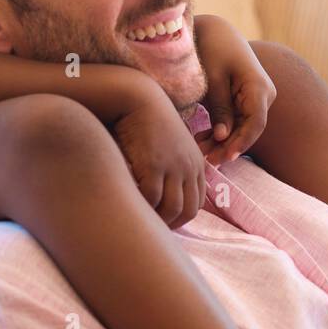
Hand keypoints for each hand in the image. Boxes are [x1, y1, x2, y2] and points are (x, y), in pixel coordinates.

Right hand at [110, 75, 209, 228]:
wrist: (137, 99)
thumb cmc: (148, 122)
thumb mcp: (170, 144)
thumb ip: (173, 167)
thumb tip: (163, 193)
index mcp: (196, 163)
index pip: (196, 202)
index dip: (180, 218)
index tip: (164, 223)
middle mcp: (189, 167)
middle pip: (187, 210)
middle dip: (171, 224)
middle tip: (151, 229)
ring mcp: (174, 167)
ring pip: (172, 209)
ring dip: (157, 220)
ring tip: (140, 221)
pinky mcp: (154, 165)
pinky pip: (151, 198)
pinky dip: (143, 207)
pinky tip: (131, 206)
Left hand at [191, 15, 277, 164]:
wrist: (214, 30)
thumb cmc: (213, 49)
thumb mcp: (212, 79)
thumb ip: (220, 108)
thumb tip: (224, 137)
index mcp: (259, 87)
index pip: (256, 123)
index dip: (242, 142)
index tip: (225, 156)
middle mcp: (263, 94)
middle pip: (248, 129)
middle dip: (228, 146)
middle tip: (206, 160)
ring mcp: (255, 98)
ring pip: (241, 127)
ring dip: (222, 141)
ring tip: (201, 152)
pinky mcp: (244, 99)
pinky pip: (235, 120)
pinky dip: (220, 131)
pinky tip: (202, 140)